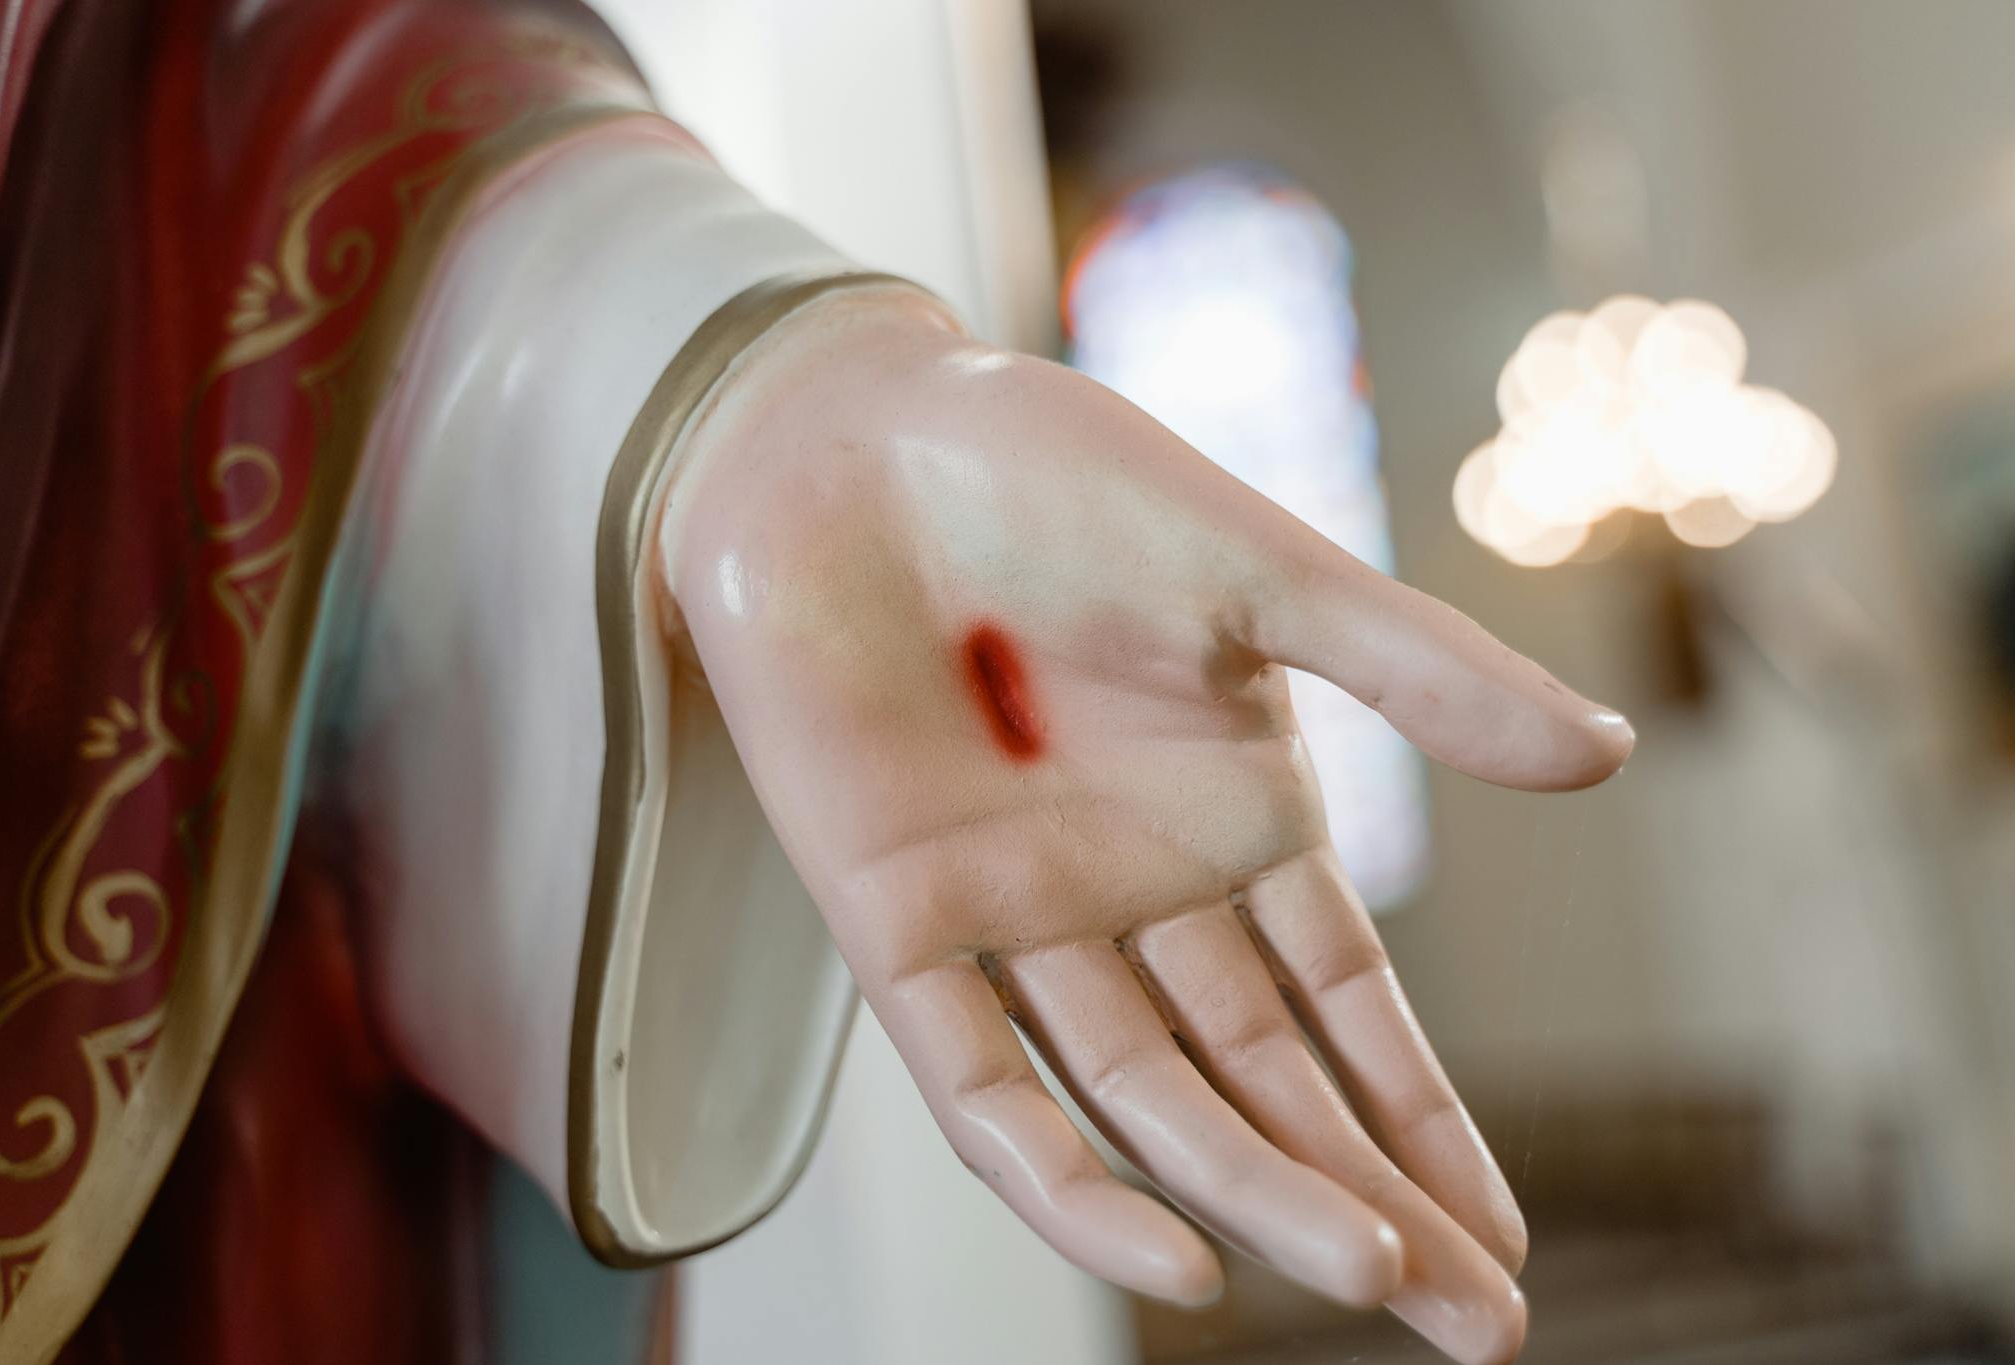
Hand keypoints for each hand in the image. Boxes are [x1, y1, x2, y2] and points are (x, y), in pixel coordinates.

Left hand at [657, 289, 1631, 1364]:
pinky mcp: (899, 927)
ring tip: (1375, 1275)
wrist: (845, 433)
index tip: (1507, 1239)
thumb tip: (1611, 756)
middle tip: (1480, 1324)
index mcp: (1230, 811)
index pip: (1345, 1004)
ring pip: (1149, 1099)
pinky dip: (1066, 1182)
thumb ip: (1422, 669)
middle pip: (1264, 1081)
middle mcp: (1133, 885)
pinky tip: (1174, 1260)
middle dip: (1369, 1197)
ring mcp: (1019, 914)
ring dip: (1258, 1191)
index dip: (1420, 1119)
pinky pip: (984, 1086)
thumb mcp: (1263, 572)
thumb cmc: (1049, 470)